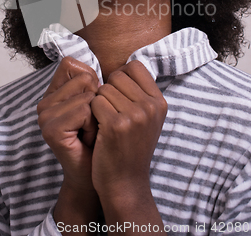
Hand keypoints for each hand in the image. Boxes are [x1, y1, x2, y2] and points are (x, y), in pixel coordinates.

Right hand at [37, 56, 98, 191]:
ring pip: (87, 96)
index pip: (71, 64)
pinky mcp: (51, 130)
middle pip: (84, 78)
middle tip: (90, 123)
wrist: (95, 173)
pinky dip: (93, 126)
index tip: (89, 105)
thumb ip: (90, 82)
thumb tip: (95, 69)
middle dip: (97, 101)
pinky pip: (85, 111)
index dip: (90, 81)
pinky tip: (87, 139)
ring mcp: (45, 117)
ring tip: (90, 132)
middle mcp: (44, 102)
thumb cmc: (98, 136)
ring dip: (97, 116)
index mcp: (52, 93)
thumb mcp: (94, 103)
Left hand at [90, 60, 167, 200]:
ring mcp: (135, 115)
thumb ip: (140, 94)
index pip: (135, 66)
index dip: (121, 77)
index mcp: (159, 102)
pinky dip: (91, 114)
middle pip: (116, 76)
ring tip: (105, 123)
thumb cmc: (130, 147)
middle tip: (110, 113)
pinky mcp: (116, 125)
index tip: (118, 96)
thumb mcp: (147, 119)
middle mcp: (151, 106)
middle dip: (108, 90)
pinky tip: (98, 130)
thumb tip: (124, 67)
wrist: (125, 183)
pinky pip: (94, 102)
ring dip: (98, 103)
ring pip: (103, 89)